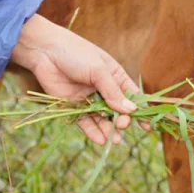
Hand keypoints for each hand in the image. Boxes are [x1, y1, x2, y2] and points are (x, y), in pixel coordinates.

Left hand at [10, 15, 139, 145]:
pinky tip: (101, 140)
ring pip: (102, 118)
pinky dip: (93, 131)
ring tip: (114, 140)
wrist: (45, 52)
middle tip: (123, 125)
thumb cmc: (76, 53)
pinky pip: (86, 122)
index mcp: (114, 76)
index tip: (148, 126)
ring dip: (109, 129)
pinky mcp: (73, 106)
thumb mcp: (99, 70)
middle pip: (117, 110)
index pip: (131, 95)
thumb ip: (113, 91)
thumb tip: (131, 110)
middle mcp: (103, 88)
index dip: (140, 110)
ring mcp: (88, 98)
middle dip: (122, 120)